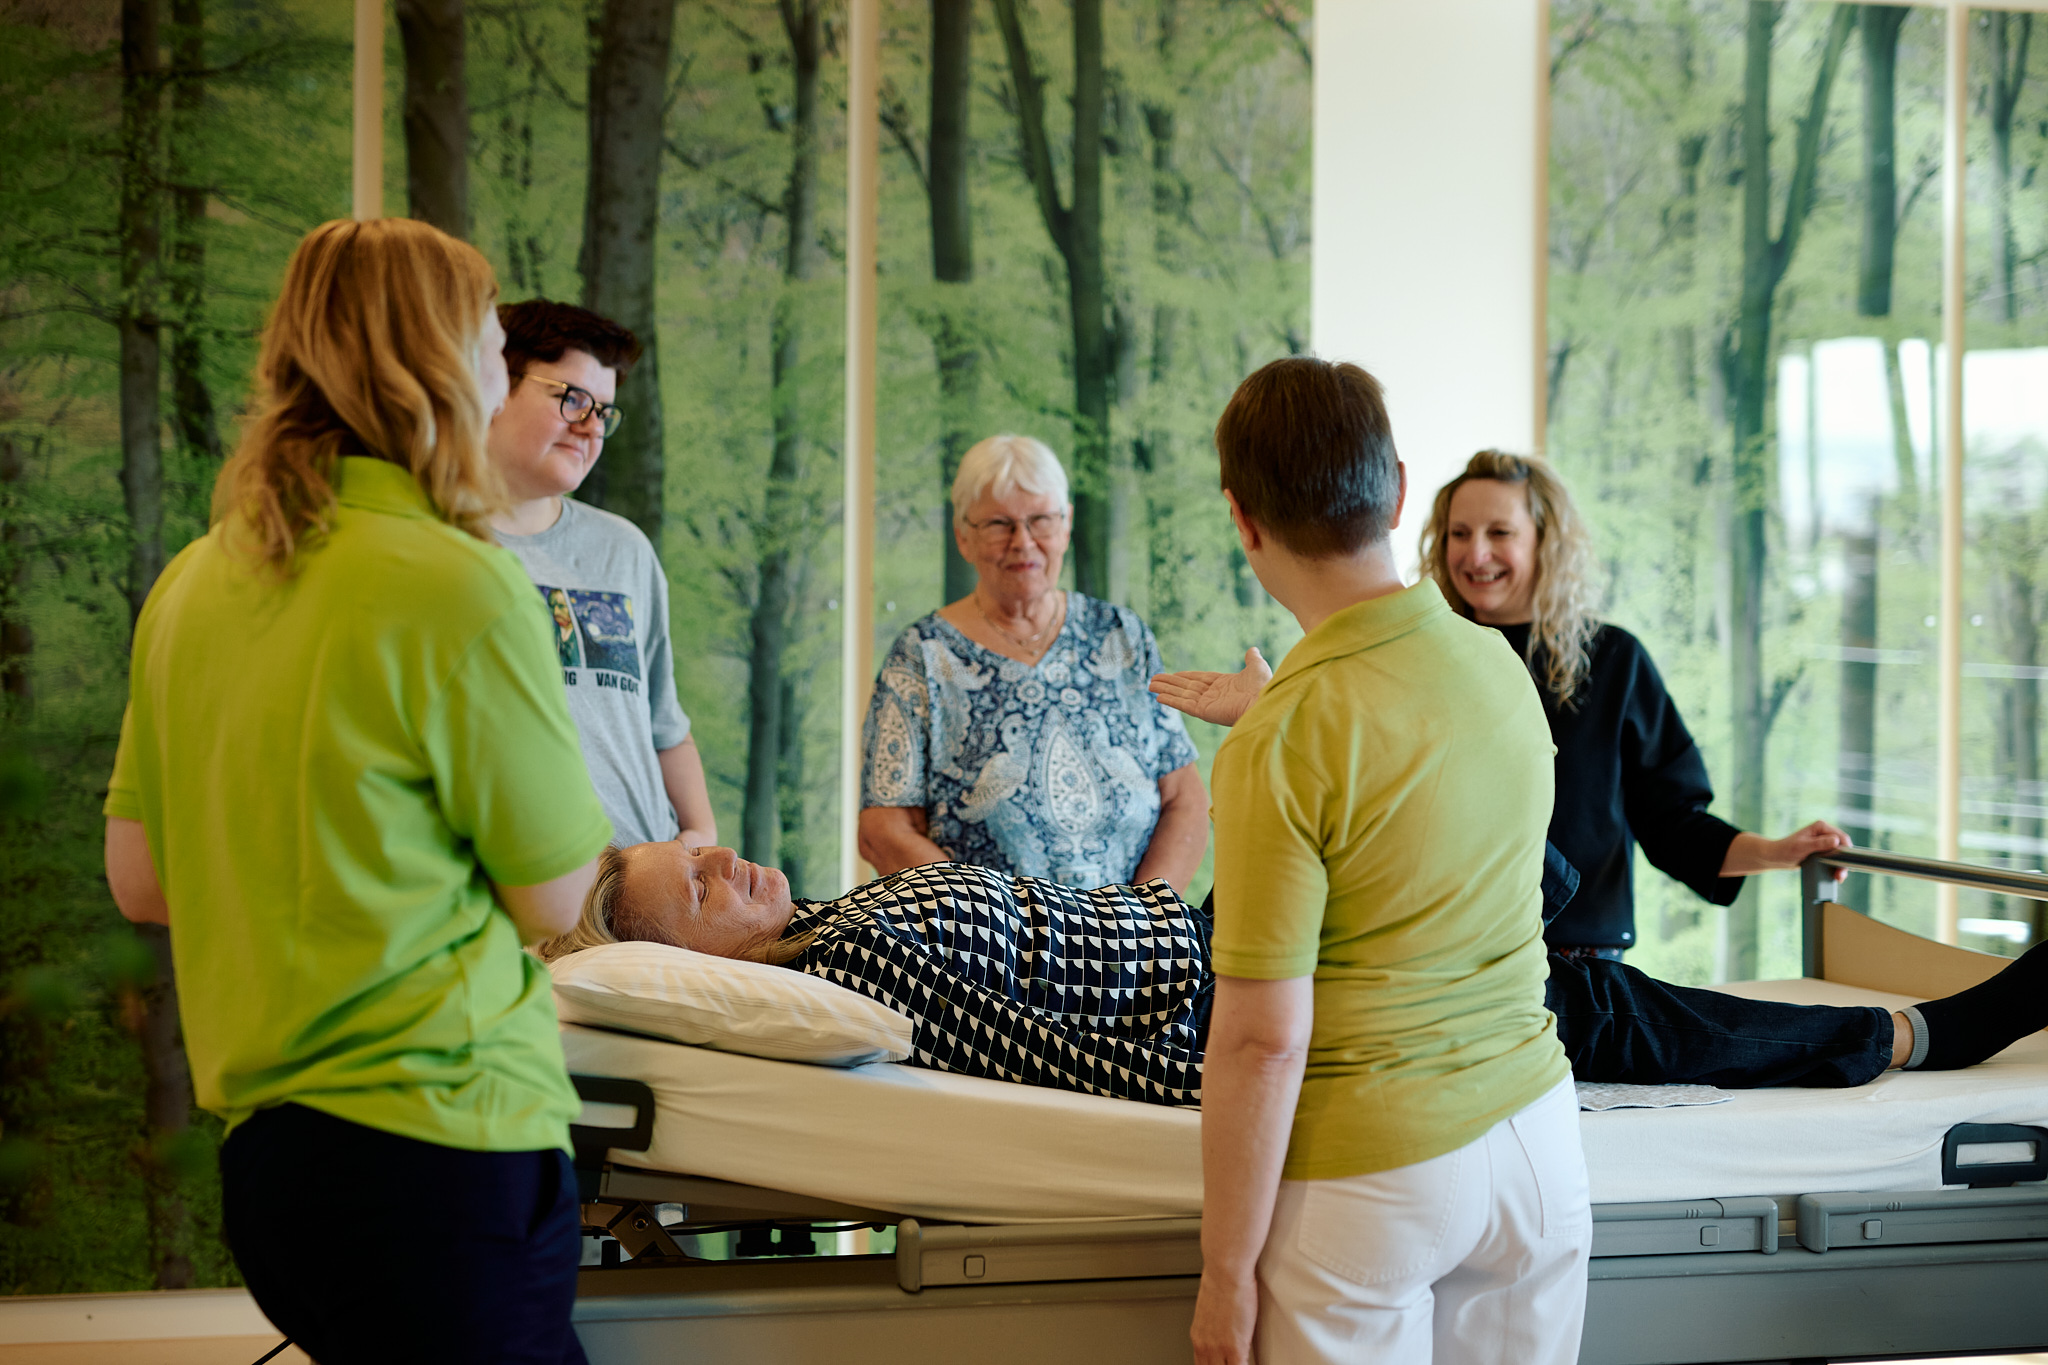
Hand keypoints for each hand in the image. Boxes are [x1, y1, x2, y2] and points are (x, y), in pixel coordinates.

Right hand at [1150, 648, 1272, 727]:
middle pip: (1186, 687)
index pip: (1199, 679)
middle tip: (1153, 679)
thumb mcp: (1257, 667)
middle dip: (1169, 683)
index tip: (1172, 675)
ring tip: (1149, 685)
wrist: (1263, 701)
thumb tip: (1252, 649)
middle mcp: (1213, 695)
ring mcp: (1207, 704)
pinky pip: (1183, 705)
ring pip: (1181, 695)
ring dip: (1165, 690)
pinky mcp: (1203, 711)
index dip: (1185, 677)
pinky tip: (1158, 697)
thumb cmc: (1262, 686)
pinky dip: (1171, 700)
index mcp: (1224, 685)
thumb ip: (1252, 659)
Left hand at [1190, 1267, 1259, 1364]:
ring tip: (1242, 1362)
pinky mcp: (1235, 1348)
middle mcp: (1204, 1345)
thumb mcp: (1211, 1307)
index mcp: (1198, 1336)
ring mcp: (1219, 1348)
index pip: (1202, 1364)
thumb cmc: (1221, 1279)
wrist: (1226, 1270)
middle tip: (1231, 1363)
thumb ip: (1214, 1323)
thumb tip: (1222, 1323)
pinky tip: (1253, 1364)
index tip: (1222, 1363)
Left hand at [1773, 820, 1851, 874]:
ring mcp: (1824, 842)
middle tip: (1840, 875)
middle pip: (1843, 847)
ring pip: (1840, 855)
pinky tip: (1835, 876)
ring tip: (1838, 878)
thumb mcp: (1802, 847)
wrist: (1776, 857)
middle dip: (1844, 861)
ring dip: (1841, 866)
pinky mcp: (1822, 851)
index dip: (1846, 850)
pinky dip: (1836, 867)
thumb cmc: (1786, 849)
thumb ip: (1819, 844)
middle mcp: (1824, 833)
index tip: (1846, 863)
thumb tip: (1835, 841)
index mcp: (1821, 827)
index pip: (1841, 837)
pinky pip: (1834, 859)